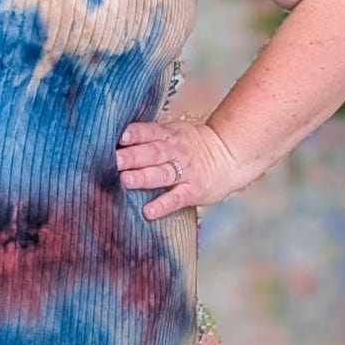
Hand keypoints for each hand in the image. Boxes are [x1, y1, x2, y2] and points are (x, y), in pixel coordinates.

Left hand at [115, 113, 243, 219]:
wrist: (230, 157)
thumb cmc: (193, 146)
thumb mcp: (174, 133)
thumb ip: (149, 137)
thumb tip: (114, 142)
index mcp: (168, 135)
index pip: (149, 132)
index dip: (135, 133)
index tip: (119, 137)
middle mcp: (176, 152)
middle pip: (152, 153)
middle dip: (132, 156)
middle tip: (114, 160)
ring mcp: (186, 172)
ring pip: (162, 174)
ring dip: (143, 177)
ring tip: (126, 180)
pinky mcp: (194, 191)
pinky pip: (176, 198)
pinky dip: (162, 205)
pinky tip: (148, 211)